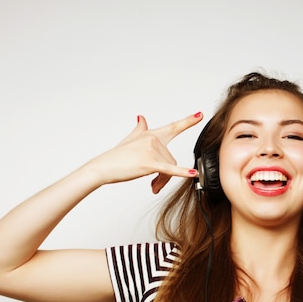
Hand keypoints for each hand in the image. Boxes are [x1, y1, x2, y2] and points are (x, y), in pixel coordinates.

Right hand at [86, 112, 202, 192]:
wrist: (102, 167)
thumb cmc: (116, 157)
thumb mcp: (130, 139)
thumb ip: (140, 129)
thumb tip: (142, 117)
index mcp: (151, 134)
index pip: (173, 127)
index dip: (188, 121)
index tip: (200, 115)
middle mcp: (153, 139)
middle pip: (172, 160)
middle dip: (165, 175)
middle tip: (155, 184)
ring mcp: (151, 150)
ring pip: (170, 169)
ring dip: (163, 181)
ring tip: (153, 186)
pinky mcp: (149, 163)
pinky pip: (169, 169)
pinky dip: (182, 173)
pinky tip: (192, 174)